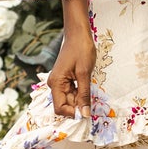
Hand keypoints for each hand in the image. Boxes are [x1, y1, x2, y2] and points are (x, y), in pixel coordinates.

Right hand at [49, 0, 94, 117]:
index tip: (87, 112)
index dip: (72, 113)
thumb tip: (84, 114)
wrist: (78, 34)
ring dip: (80, 100)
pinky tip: (88, 87)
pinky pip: (71, 92)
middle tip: (92, 102)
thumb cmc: (81, 50)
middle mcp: (55, 84)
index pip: (60, 108)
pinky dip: (80, 93)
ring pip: (69, 99)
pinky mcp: (65, 79)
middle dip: (78, 106)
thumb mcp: (84, 74)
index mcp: (56, 83)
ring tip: (91, 92)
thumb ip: (84, 95)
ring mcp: (59, 82)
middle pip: (65, 104)